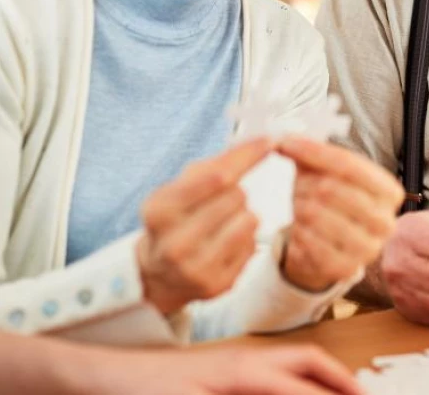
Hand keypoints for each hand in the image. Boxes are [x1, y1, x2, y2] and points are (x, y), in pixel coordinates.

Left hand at [78, 344, 363, 394]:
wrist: (106, 379)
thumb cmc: (146, 393)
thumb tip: (288, 393)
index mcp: (246, 370)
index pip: (302, 385)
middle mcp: (247, 360)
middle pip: (306, 362)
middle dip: (339, 378)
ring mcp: (236, 363)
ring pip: (292, 364)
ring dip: (321, 377)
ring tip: (344, 393)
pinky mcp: (225, 372)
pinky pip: (272, 373)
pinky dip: (294, 382)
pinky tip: (295, 393)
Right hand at [136, 140, 270, 315]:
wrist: (159, 272)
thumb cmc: (178, 216)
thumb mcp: (183, 185)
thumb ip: (219, 163)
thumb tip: (261, 141)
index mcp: (159, 210)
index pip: (217, 177)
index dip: (247, 156)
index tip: (269, 141)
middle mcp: (173, 244)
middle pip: (236, 197)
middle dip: (236, 192)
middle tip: (220, 201)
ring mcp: (194, 269)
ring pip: (249, 221)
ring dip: (244, 214)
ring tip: (223, 222)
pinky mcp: (216, 286)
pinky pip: (252, 246)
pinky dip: (246, 238)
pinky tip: (225, 243)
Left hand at [277, 139, 403, 291]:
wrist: (329, 244)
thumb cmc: (331, 201)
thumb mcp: (327, 171)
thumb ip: (311, 152)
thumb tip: (285, 140)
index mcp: (389, 191)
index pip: (348, 164)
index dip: (315, 152)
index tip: (288, 144)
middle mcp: (386, 221)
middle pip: (331, 189)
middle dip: (305, 183)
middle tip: (298, 186)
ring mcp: (368, 249)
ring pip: (316, 215)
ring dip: (299, 207)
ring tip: (301, 206)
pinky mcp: (346, 269)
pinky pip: (309, 242)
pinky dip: (298, 232)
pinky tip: (301, 228)